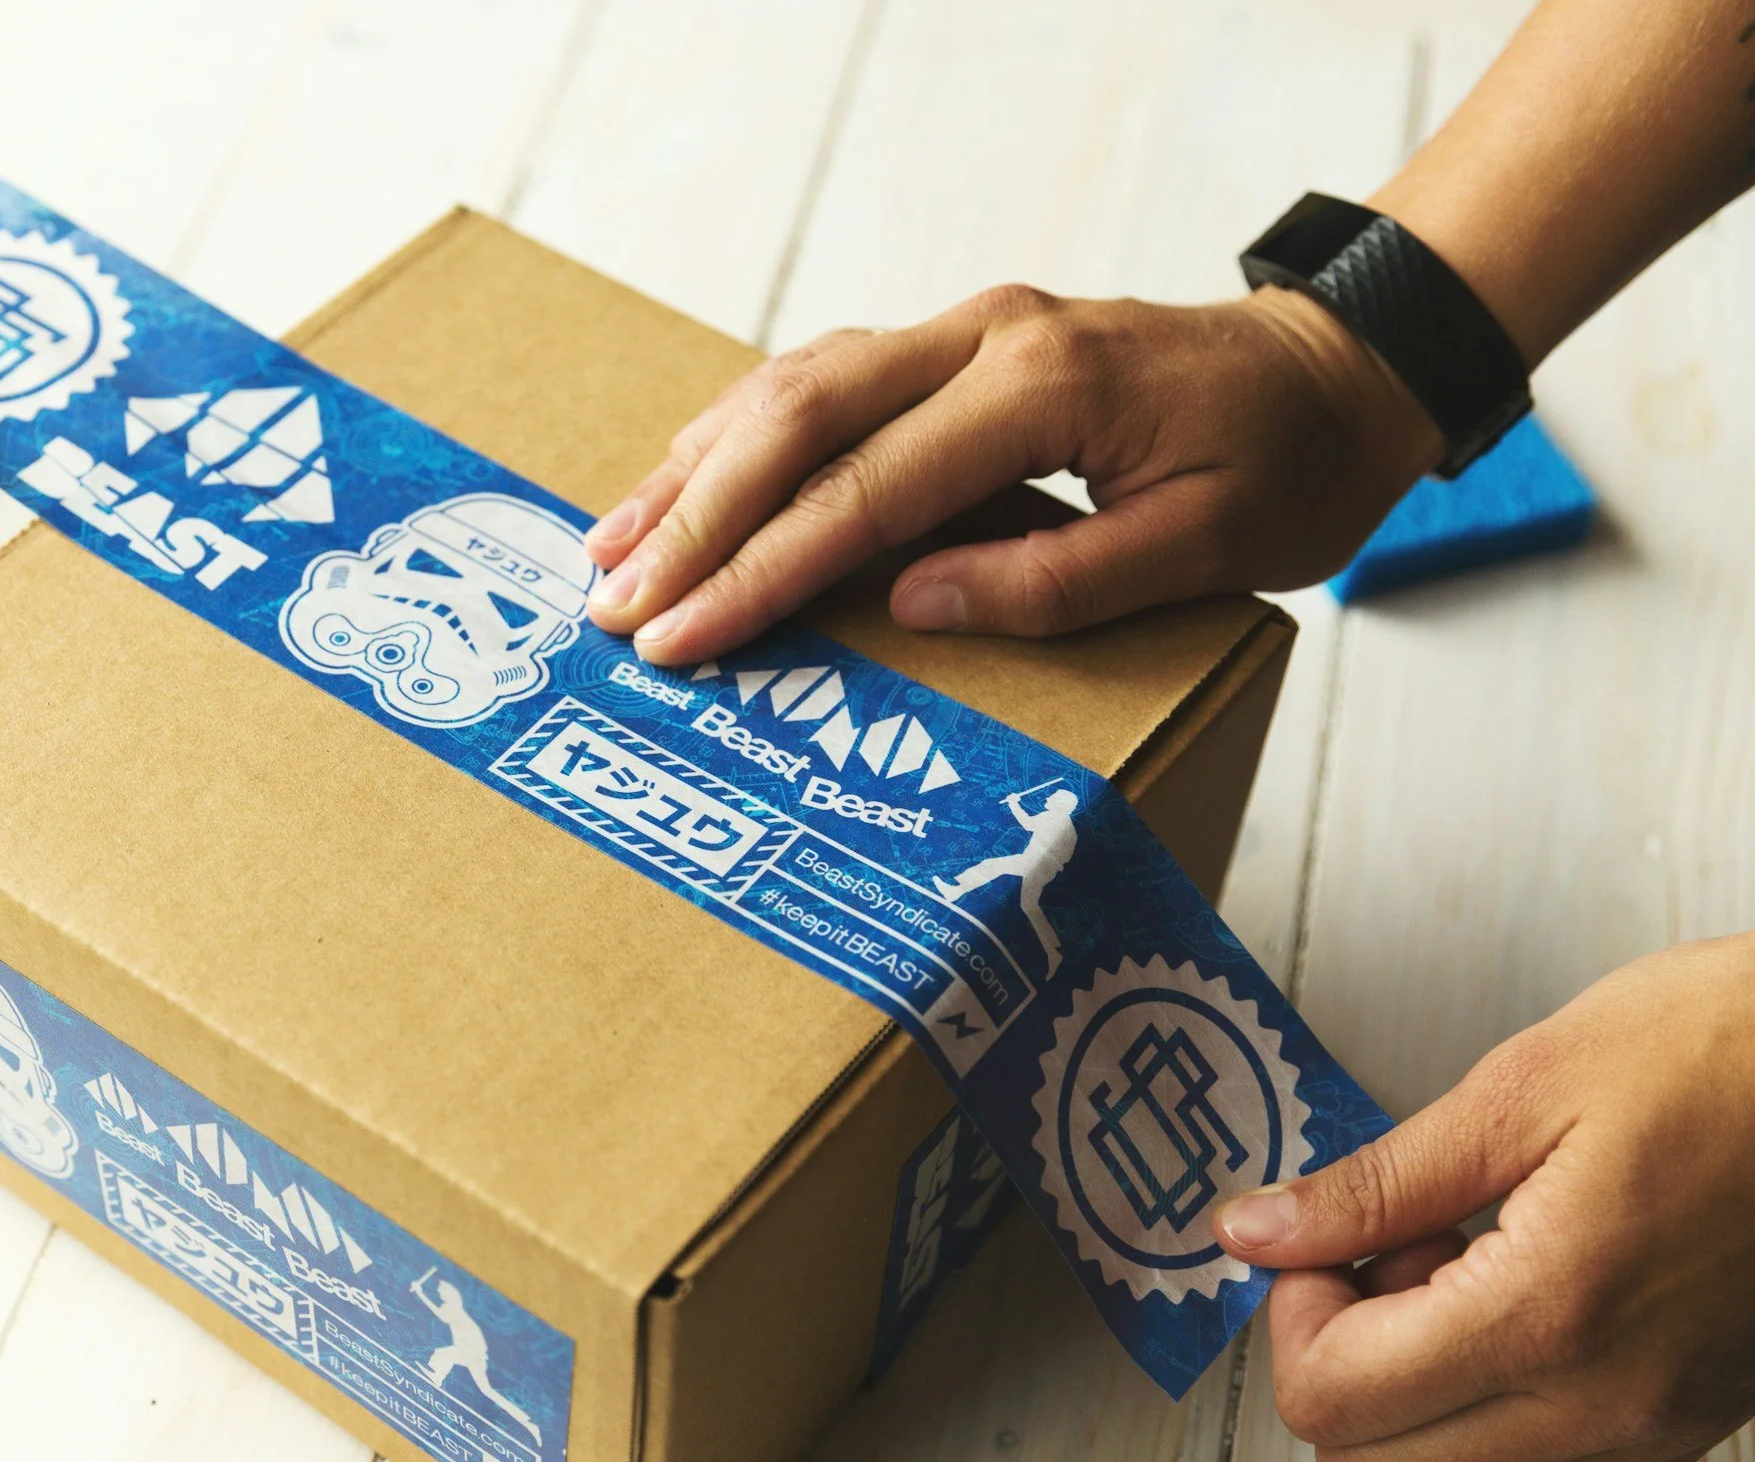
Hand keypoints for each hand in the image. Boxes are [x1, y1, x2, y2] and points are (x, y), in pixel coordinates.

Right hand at [582, 284, 1442, 663]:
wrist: (1343, 370)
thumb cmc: (1291, 468)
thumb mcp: (1205, 545)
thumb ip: (1055, 578)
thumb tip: (910, 601)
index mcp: (1043, 387)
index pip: (864, 490)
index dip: (762, 572)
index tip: (683, 639)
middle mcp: (986, 336)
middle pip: (797, 416)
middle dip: (695, 519)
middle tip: (615, 604)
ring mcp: (966, 328)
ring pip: (793, 384)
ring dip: (696, 469)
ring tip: (612, 548)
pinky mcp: (959, 343)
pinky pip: (823, 379)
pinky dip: (742, 434)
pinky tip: (687, 479)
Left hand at [1211, 932, 1754, 1461]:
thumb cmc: (1720, 1054)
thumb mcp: (1523, 1089)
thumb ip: (1373, 1183)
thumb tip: (1254, 1230)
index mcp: (1549, 1311)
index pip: (1330, 1397)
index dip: (1293, 1315)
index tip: (1324, 1242)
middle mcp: (1604, 1403)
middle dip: (1338, 1365)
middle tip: (1382, 1259)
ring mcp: (1653, 1432)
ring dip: (1410, 1411)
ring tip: (1451, 1289)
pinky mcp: (1687, 1433)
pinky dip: (1490, 1439)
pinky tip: (1509, 1329)